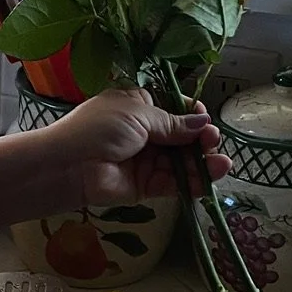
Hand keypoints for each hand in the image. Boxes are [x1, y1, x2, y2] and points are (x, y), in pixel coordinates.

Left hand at [47, 87, 230, 211]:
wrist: (69, 165)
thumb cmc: (99, 128)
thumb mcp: (138, 114)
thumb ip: (172, 123)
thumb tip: (203, 122)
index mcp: (139, 106)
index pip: (174, 109)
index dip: (192, 114)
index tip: (204, 118)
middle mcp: (145, 132)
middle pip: (183, 137)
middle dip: (201, 139)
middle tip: (212, 141)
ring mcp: (146, 160)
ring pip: (182, 162)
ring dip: (203, 163)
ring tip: (221, 163)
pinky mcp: (146, 186)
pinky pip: (174, 183)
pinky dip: (193, 182)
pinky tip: (210, 177)